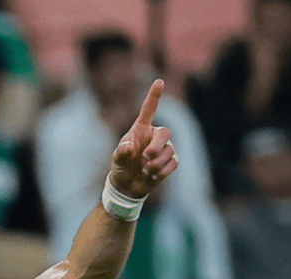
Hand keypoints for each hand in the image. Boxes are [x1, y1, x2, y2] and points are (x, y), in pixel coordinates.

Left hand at [109, 80, 177, 198]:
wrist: (128, 185)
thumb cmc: (122, 166)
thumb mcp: (117, 159)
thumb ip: (121, 152)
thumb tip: (129, 148)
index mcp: (141, 130)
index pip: (148, 110)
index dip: (154, 96)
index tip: (159, 82)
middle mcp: (155, 136)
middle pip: (165, 133)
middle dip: (156, 147)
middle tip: (145, 157)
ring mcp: (165, 148)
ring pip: (168, 152)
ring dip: (155, 164)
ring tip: (144, 170)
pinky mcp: (171, 161)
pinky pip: (173, 164)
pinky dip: (161, 172)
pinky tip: (152, 176)